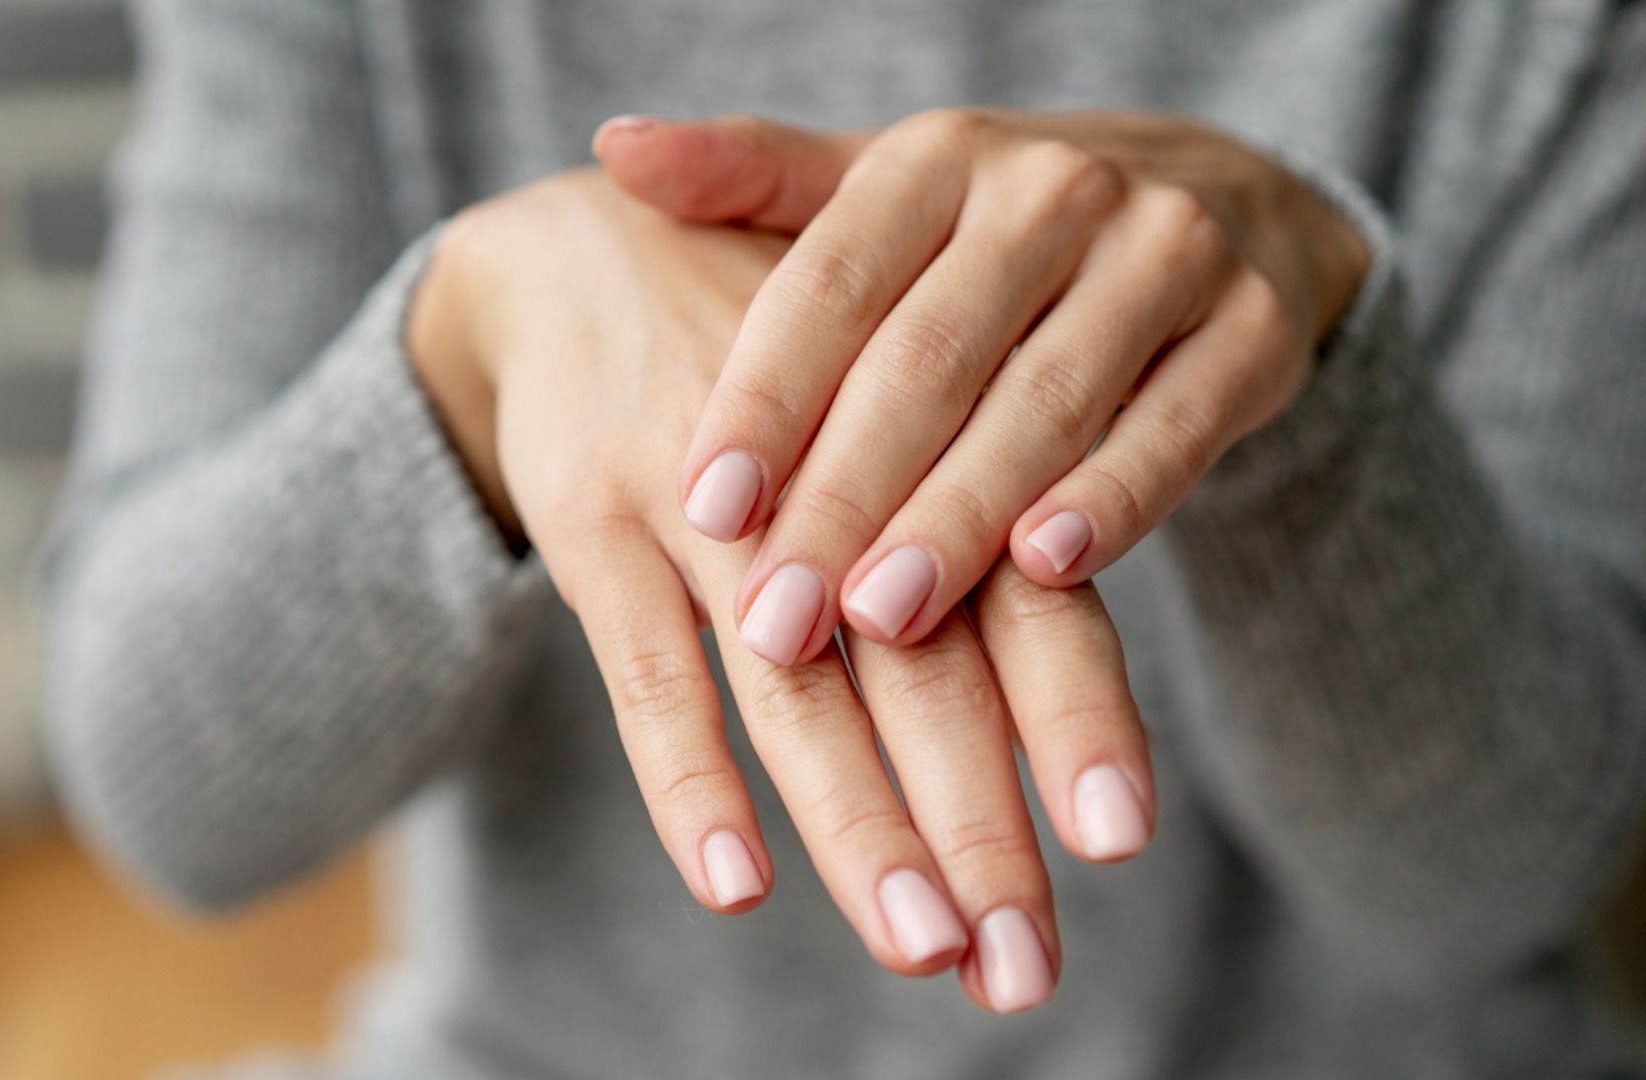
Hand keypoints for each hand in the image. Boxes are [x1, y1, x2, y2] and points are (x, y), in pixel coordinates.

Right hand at [408, 171, 1155, 1013]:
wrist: (581, 244)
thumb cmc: (770, 363)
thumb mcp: (874, 414)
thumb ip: (956, 542)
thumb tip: (1047, 724)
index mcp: (930, 446)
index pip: (1023, 601)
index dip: (1072, 720)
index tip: (1118, 845)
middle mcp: (833, 476)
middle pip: (925, 671)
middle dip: (978, 825)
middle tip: (1024, 969)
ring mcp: (706, 503)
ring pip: (794, 687)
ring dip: (861, 824)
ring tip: (923, 949)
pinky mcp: (592, 519)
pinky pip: (643, 669)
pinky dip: (688, 778)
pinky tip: (736, 881)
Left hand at [594, 110, 1368, 660]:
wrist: (1221, 200)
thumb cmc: (996, 232)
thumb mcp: (882, 192)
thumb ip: (755, 182)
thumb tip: (616, 148)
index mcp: (937, 157)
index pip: (831, 282)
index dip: (765, 397)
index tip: (702, 506)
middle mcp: (1052, 189)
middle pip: (927, 360)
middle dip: (845, 495)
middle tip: (777, 615)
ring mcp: (1166, 252)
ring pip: (1043, 402)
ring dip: (958, 516)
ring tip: (882, 617)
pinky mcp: (1253, 329)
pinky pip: (1173, 427)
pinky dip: (1112, 498)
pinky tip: (1046, 571)